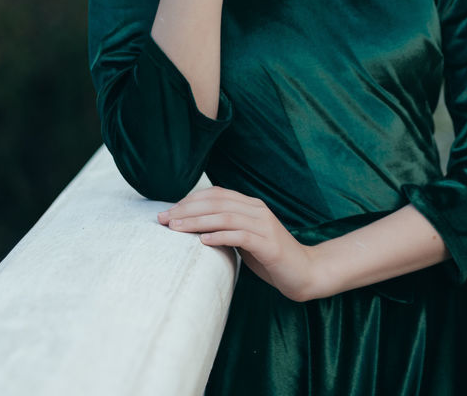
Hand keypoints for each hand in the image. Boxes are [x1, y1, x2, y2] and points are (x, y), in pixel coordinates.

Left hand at [157, 186, 324, 301]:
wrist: (303, 272)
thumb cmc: (270, 258)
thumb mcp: (245, 240)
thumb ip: (226, 229)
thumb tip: (194, 229)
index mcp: (251, 206)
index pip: (215, 194)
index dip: (189, 201)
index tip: (167, 212)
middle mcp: (257, 210)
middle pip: (217, 202)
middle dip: (186, 210)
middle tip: (163, 220)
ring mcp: (265, 226)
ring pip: (225, 216)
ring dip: (197, 221)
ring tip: (175, 229)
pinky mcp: (269, 245)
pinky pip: (241, 236)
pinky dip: (220, 236)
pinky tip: (203, 241)